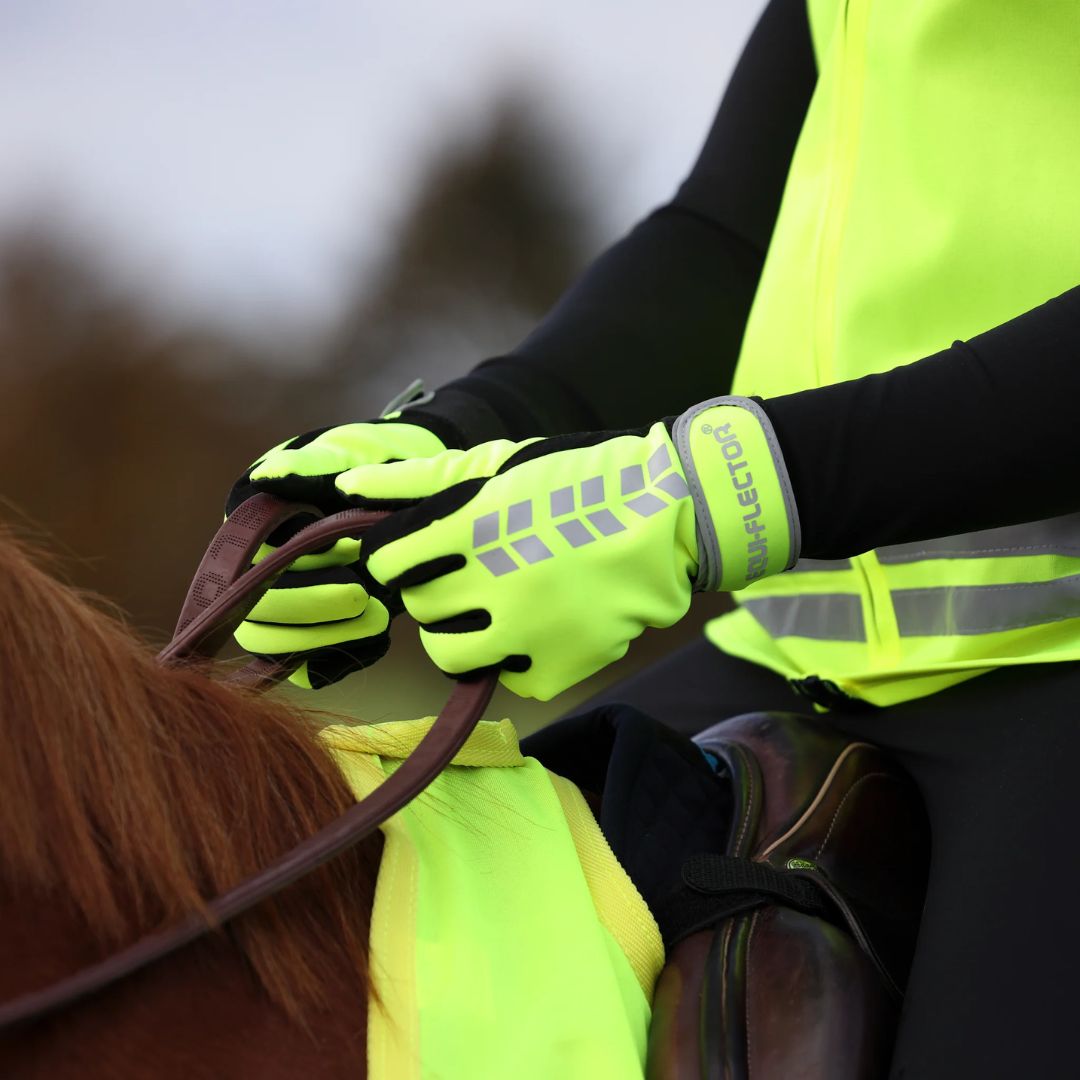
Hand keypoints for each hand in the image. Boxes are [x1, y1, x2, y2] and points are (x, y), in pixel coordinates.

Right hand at [225, 419, 446, 688]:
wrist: (418, 482)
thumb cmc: (379, 460)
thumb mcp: (354, 452)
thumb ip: (316, 464)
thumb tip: (266, 477)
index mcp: (253, 523)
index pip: (243, 568)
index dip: (292, 575)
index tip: (350, 562)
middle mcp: (258, 567)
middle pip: (254, 617)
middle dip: (311, 611)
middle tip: (366, 596)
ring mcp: (284, 604)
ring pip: (275, 648)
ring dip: (326, 638)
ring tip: (380, 616)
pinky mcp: (313, 630)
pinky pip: (309, 666)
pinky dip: (341, 656)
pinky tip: (378, 636)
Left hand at [343, 398, 798, 698]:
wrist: (668, 518)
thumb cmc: (579, 483)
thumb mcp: (503, 466)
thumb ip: (423, 479)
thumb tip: (349, 484)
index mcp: (474, 526)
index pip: (388, 561)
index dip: (396, 559)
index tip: (414, 557)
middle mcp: (494, 583)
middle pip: (418, 608)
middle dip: (432, 592)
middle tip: (467, 578)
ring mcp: (528, 632)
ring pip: (449, 655)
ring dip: (458, 634)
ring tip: (489, 612)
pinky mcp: (559, 667)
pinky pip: (509, 678)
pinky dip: (517, 659)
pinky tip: (539, 630)